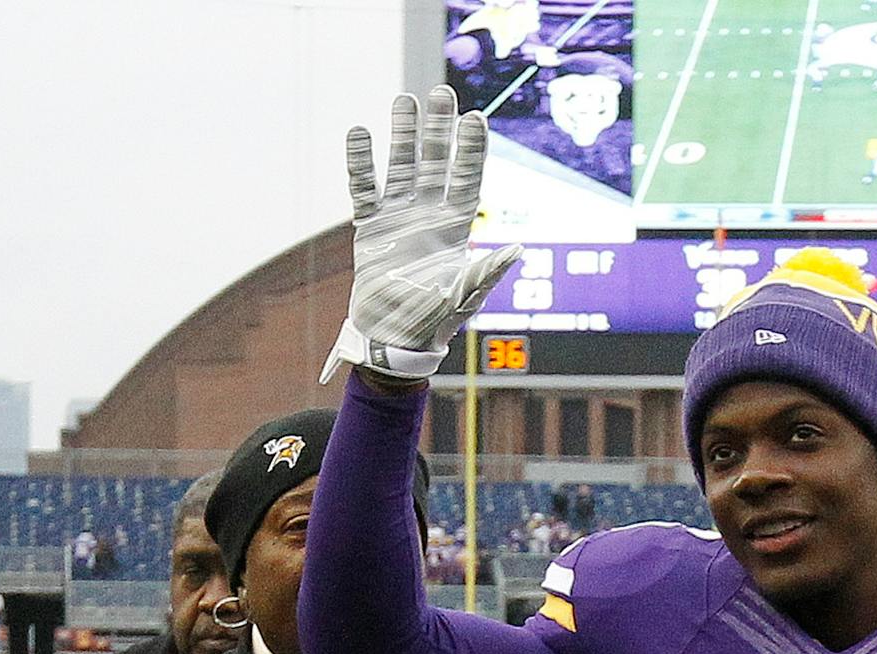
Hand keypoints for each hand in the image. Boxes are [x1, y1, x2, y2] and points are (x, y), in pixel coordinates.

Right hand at [321, 86, 521, 384]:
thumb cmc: (434, 321)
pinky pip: (364, 188)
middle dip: (438, 129)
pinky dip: (361, 162)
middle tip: (441, 92)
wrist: (393, 338)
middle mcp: (427, 215)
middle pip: (434, 161)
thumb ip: (487, 271)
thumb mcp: (465, 296)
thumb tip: (517, 250)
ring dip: (403, 134)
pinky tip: (360, 132)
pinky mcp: (369, 228)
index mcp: (455, 227)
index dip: (470, 149)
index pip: (465, 178)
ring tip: (404, 100)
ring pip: (400, 166)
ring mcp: (397, 218)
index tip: (475, 117)